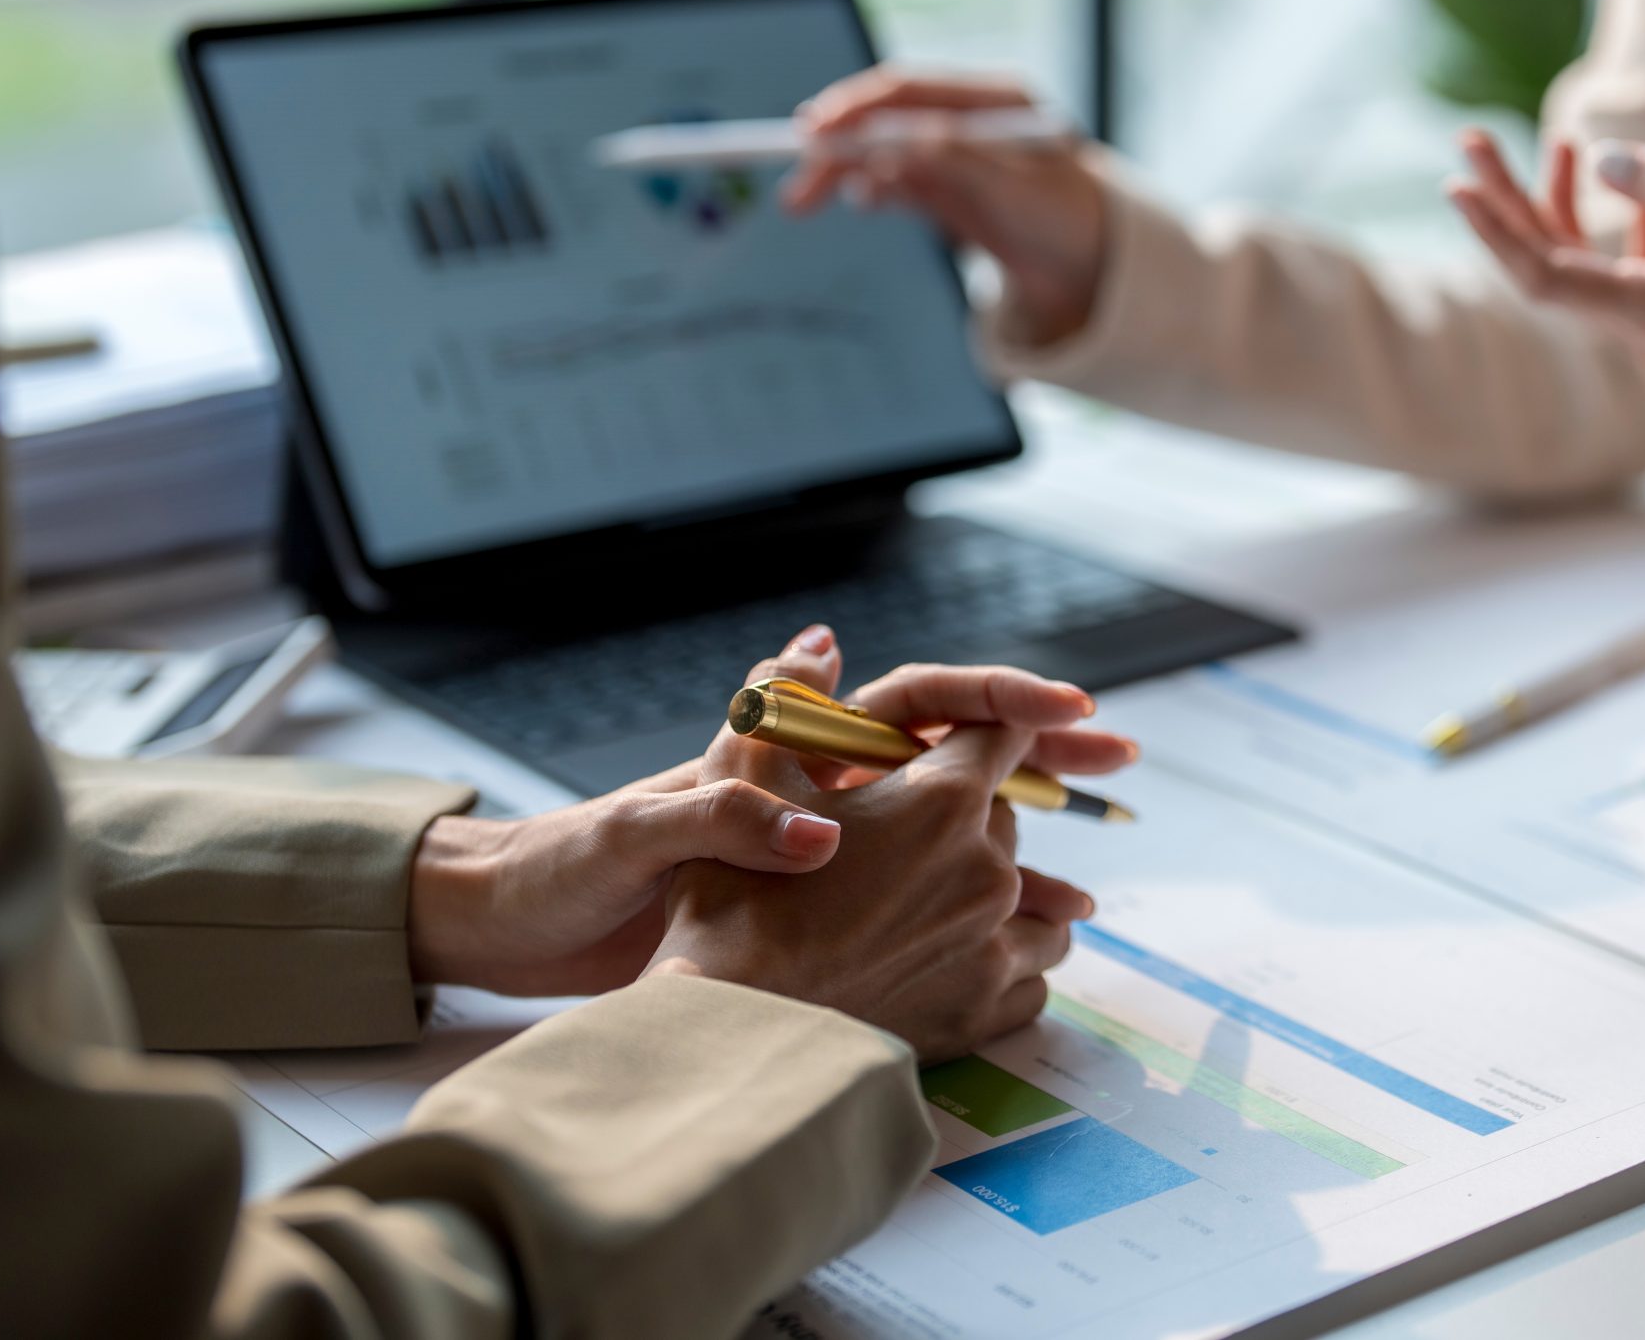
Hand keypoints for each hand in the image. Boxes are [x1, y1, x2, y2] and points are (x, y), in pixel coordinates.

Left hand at [405, 628, 1132, 999]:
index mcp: (793, 749)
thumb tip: (824, 820)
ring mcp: (829, 853)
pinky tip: (1017, 952)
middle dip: (1044, 754)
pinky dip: (976, 928)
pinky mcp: (819, 917)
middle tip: (1118, 756)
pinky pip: (921, 913)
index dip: (998, 693)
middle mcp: (821, 789)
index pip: (920, 698)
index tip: (1066, 703)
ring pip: (954, 841)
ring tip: (1089, 890)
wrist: (526, 932)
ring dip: (1024, 858)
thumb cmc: (575, 868)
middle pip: (960, 757)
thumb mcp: (643, 833)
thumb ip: (729, 807)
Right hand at [648, 660, 1136, 1061]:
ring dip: (1010, 892)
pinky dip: (1007, 960)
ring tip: (954, 903)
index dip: (996, 726)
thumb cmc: (730, 900)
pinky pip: (1031, 972)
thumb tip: (820, 641)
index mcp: (944, 800)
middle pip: (1008, 820)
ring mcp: (996, 943)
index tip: (1001, 730)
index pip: (1002, 737)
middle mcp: (987, 868)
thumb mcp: (743, 774)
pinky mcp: (989, 1008)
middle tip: (912, 843)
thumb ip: (788, 698)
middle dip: (971, 819)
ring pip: (1040, 901)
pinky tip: (963, 961)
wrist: (732, 1030)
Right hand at [785, 68, 1110, 348]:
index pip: (909, 91)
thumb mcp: (1014, 192)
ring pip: (887, 154)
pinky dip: (874, 190)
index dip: (856, 108)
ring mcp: (961, 156)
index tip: (814, 132)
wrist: (1099, 279)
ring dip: (846, 172)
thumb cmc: (1071, 224)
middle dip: (838, 148)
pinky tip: (857, 199)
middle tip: (798, 180)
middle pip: (889, 121)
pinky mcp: (954, 192)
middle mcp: (974, 120)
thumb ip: (954, 162)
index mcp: (997, 100)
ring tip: (806, 199)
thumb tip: (894, 144)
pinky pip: (900, 183)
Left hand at [1448, 132, 1644, 393]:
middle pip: (1551, 274)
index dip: (1501, 235)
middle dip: (1505, 207)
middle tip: (1468, 144)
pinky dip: (1598, 225)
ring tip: (1510, 143)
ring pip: (1577, 273)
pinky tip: (1584, 169)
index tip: (1460, 188)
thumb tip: (1600, 158)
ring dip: (1543, 210)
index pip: (1553, 284)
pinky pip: (1613, 276)